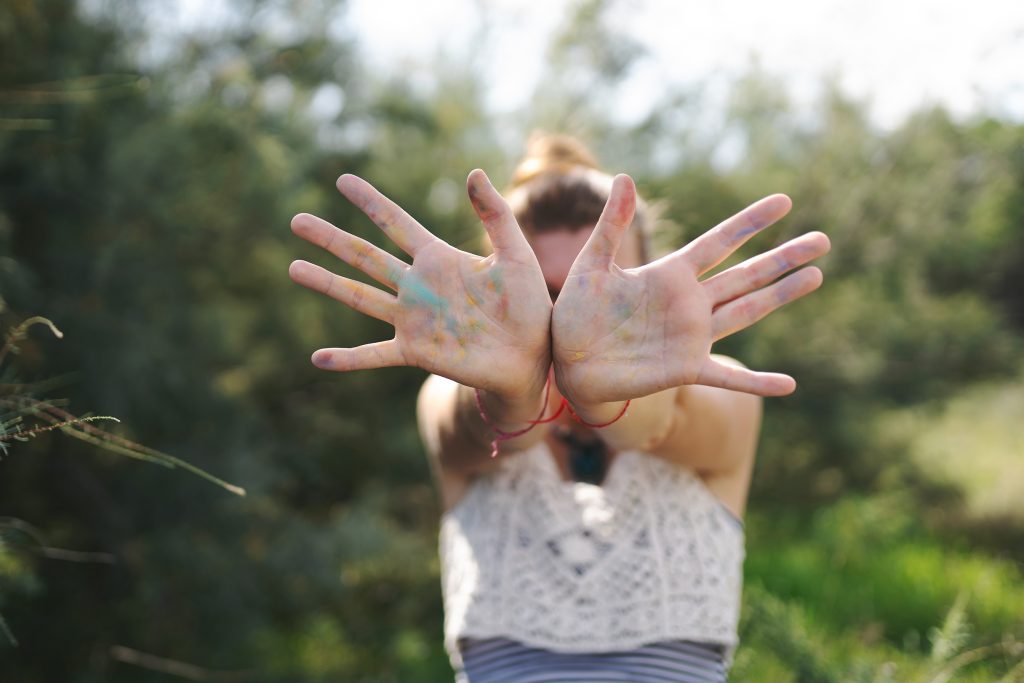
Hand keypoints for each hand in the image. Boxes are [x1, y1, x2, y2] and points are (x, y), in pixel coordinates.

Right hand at [289, 170, 551, 399]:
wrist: (534, 356)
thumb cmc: (530, 305)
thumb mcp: (515, 254)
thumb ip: (496, 215)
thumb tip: (472, 172)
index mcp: (439, 259)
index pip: (397, 223)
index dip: (371, 202)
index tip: (343, 180)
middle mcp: (418, 286)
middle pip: (365, 256)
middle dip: (331, 238)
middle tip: (296, 220)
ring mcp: (413, 319)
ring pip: (360, 296)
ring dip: (327, 283)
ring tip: (293, 267)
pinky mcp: (416, 351)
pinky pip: (375, 354)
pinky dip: (348, 358)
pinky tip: (319, 359)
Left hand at [552, 174, 829, 404]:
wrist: (566, 361)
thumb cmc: (575, 313)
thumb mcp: (592, 264)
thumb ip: (610, 225)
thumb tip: (623, 177)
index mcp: (669, 274)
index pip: (720, 242)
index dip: (750, 223)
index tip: (784, 201)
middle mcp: (689, 302)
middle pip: (746, 274)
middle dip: (783, 257)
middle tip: (822, 239)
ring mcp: (692, 336)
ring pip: (748, 310)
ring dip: (781, 295)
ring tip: (816, 275)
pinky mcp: (685, 369)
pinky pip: (727, 377)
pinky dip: (755, 383)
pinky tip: (788, 385)